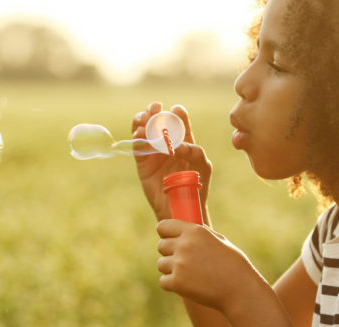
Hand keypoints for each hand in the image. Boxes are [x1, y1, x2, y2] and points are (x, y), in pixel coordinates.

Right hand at [131, 102, 211, 221]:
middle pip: (157, 121)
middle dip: (155, 112)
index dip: (176, 113)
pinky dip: (136, 137)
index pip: (178, 121)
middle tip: (155, 108)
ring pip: (144, 130)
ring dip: (142, 121)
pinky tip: (140, 132)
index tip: (175, 110)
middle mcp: (166, 143)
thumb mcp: (202, 165)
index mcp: (183, 140)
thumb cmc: (196, 185)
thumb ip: (194, 151)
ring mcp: (153, 152)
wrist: (181, 207)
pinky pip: (137, 146)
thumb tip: (178, 144)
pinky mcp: (142, 162)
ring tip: (145, 118)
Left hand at [155, 219, 266, 313]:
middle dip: (170, 253)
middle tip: (185, 262)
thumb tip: (184, 229)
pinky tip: (188, 286)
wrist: (240, 290)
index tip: (171, 240)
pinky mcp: (177, 282)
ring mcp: (179, 264)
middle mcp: (184, 245)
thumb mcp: (220, 241)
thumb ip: (200, 234)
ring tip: (190, 275)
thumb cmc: (234, 265)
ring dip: (171, 269)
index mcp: (195, 231)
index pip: (163, 226)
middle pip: (161, 246)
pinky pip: (163, 281)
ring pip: (161, 264)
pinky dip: (172, 285)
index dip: (166, 234)